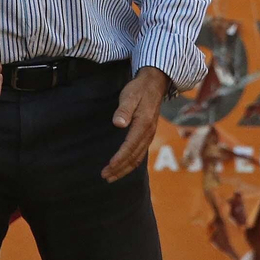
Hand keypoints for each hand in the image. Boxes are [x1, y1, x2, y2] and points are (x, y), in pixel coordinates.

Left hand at [102, 66, 168, 182]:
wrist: (154, 84)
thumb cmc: (139, 89)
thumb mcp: (129, 95)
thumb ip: (124, 109)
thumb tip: (118, 123)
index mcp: (143, 124)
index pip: (130, 147)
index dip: (119, 159)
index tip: (109, 167)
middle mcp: (148, 133)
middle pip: (134, 157)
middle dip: (119, 169)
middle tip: (105, 177)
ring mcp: (149, 135)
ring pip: (137, 158)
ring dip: (124, 169)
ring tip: (111, 176)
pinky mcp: (147, 135)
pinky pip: (140, 154)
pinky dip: (130, 163)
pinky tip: (122, 167)